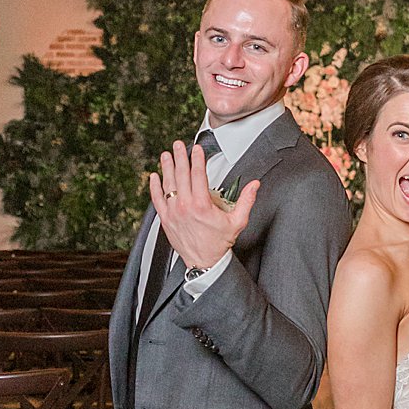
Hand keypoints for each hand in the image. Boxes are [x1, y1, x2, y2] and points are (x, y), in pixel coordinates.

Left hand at [148, 141, 258, 273]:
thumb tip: (254, 185)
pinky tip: (154, 177)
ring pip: (168, 185)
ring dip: (167, 168)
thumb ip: (246, 201)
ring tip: (166, 155)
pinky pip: (157, 200)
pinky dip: (155, 187)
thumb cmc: (219, 243)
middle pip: (181, 175)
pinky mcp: (166, 220)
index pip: (198, 175)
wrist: (204, 262)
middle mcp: (185, 207)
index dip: (197, 159)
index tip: (197, 149)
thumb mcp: (237, 221)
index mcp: (202, 205)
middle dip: (180, 157)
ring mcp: (173, 213)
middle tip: (178, 145)